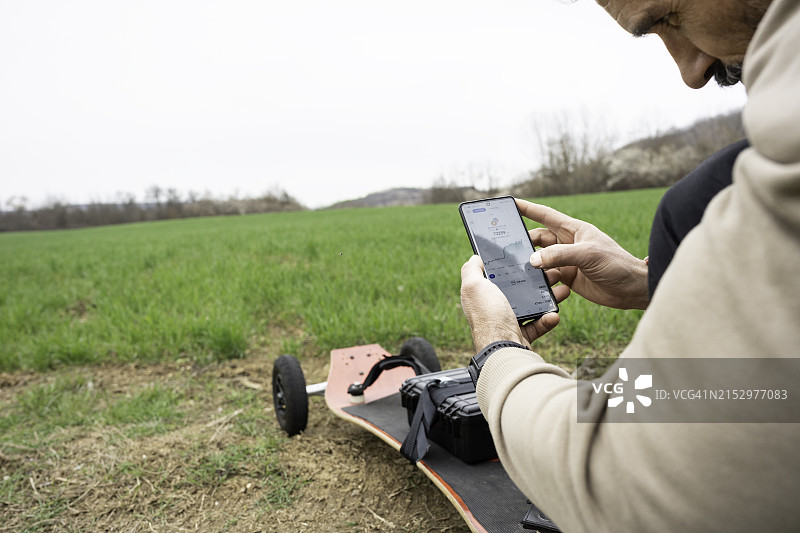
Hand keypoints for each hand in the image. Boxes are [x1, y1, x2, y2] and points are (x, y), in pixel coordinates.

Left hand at [460, 255, 568, 350]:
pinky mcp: (521, 335)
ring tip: (560, 291)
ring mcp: (507, 322)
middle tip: (550, 273)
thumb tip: (475, 257)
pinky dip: (547, 319)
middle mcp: (493, 307)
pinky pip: (537, 324)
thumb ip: (471, 270)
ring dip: (547, 298)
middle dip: (535, 281)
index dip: (509, 266)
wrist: (503, 349)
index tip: (526, 257)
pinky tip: (553, 314)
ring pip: (531, 305)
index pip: (495, 275)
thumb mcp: (473, 286)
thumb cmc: (488, 316)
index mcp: (481, 294)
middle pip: (517, 289)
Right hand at [516, 198, 648, 309]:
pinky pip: (546, 276)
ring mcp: (566, 261)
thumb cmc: (616, 264)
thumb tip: (532, 260)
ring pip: (539, 259)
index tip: (510, 203)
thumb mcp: (587, 255)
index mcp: (574, 229)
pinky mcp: (567, 278)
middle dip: (524, 242)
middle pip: (537, 239)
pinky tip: (533, 283)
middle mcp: (567, 243)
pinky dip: (539, 279)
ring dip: (531, 263)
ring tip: (519, 268)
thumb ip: (559, 255)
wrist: (632, 289)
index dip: (527, 208)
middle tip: (508, 248)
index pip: (545, 215)